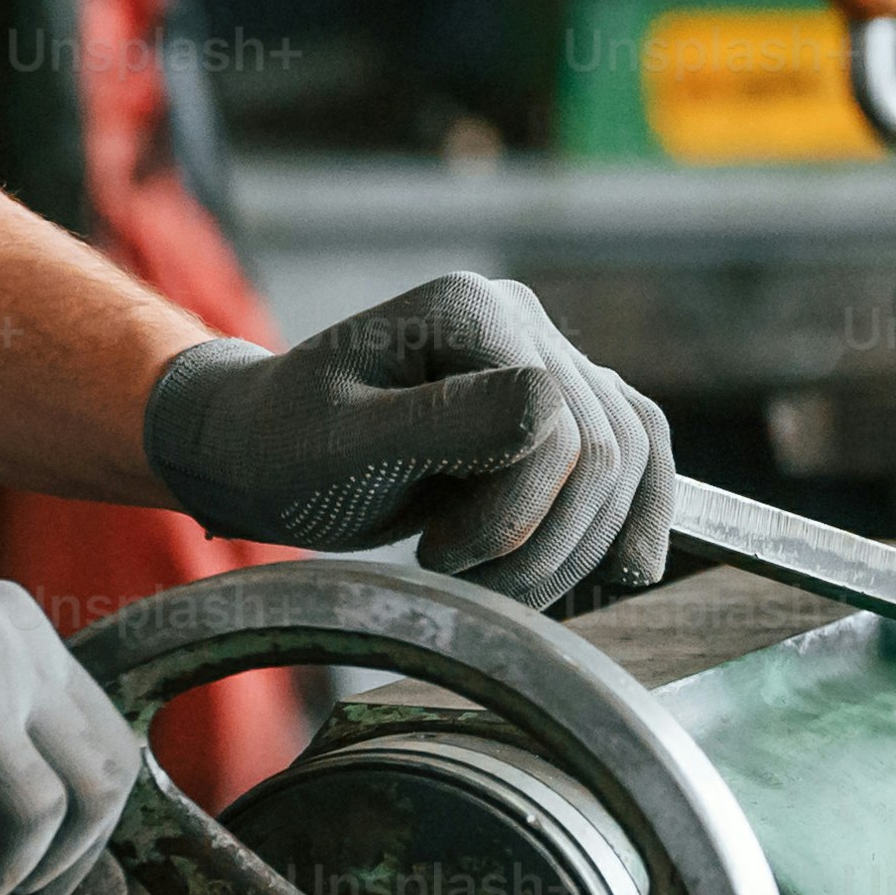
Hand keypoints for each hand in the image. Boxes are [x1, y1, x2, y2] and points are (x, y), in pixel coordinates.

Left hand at [143, 275, 675, 607]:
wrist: (259, 453)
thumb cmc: (282, 445)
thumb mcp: (341, 442)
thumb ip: (442, 422)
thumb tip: (553, 404)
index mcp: (470, 310)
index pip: (555, 426)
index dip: (512, 512)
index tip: (434, 555)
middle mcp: (521, 321)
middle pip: (602, 451)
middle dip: (541, 542)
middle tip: (459, 576)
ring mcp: (546, 361)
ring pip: (628, 461)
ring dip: (576, 548)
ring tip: (496, 584)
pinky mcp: (557, 408)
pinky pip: (636, 455)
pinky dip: (632, 517)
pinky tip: (622, 571)